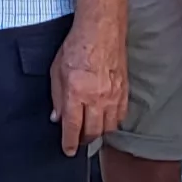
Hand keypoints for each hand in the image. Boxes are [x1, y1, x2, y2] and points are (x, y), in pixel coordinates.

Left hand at [51, 20, 128, 154]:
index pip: (73, 128)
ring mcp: (113, 96)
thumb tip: (57, 118)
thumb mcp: (56, 72)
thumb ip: (57, 98)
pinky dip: (112, 122)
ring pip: (108, 127)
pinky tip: (104, 119)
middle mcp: (96, 98)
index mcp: (76, 93)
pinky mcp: (124, 91)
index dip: (69, 143)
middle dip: (83, 140)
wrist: (101, 31)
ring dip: (98, 132)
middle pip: (92, 132)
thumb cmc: (76, 47)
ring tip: (90, 130)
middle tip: (77, 140)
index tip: (67, 150)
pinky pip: (120, 116)